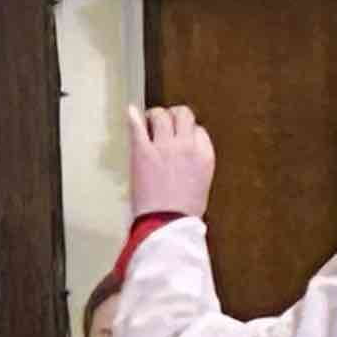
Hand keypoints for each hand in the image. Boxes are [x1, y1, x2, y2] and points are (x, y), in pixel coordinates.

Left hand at [129, 104, 215, 219]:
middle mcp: (186, 146)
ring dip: (155, 116)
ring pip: (161, 115)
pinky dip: (134, 117)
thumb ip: (197, 164)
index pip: (199, 130)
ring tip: (150, 120)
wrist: (167, 224)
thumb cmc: (184, 212)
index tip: (182, 137)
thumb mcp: (202, 185)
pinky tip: (131, 112)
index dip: (189, 132)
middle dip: (175, 116)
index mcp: (204, 156)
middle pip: (183, 115)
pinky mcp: (142, 151)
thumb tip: (188, 155)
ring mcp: (163, 147)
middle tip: (166, 122)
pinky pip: (138, 127)